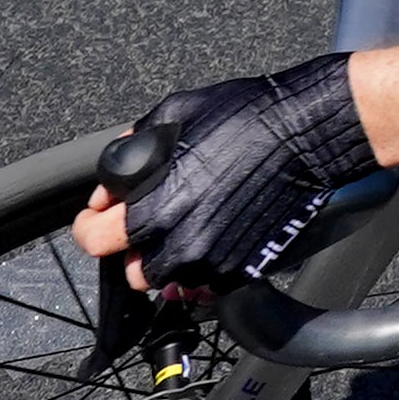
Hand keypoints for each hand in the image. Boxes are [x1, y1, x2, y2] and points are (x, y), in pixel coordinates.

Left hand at [71, 55, 371, 291]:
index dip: (91, 226)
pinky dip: (202, 267)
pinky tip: (214, 230)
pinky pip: (206, 285)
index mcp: (157, 206)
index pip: (95, 243)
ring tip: (186, 223)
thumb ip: (131, 152)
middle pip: (132, 272)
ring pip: (169, 282)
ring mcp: (215, 264)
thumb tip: (111, 184)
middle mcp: (183, 244)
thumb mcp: (174, 114)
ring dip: (168, 258)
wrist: (307, 133)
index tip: (99, 216)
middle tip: (150, 217)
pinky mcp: (243, 270)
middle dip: (134, 247)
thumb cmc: (245, 116)